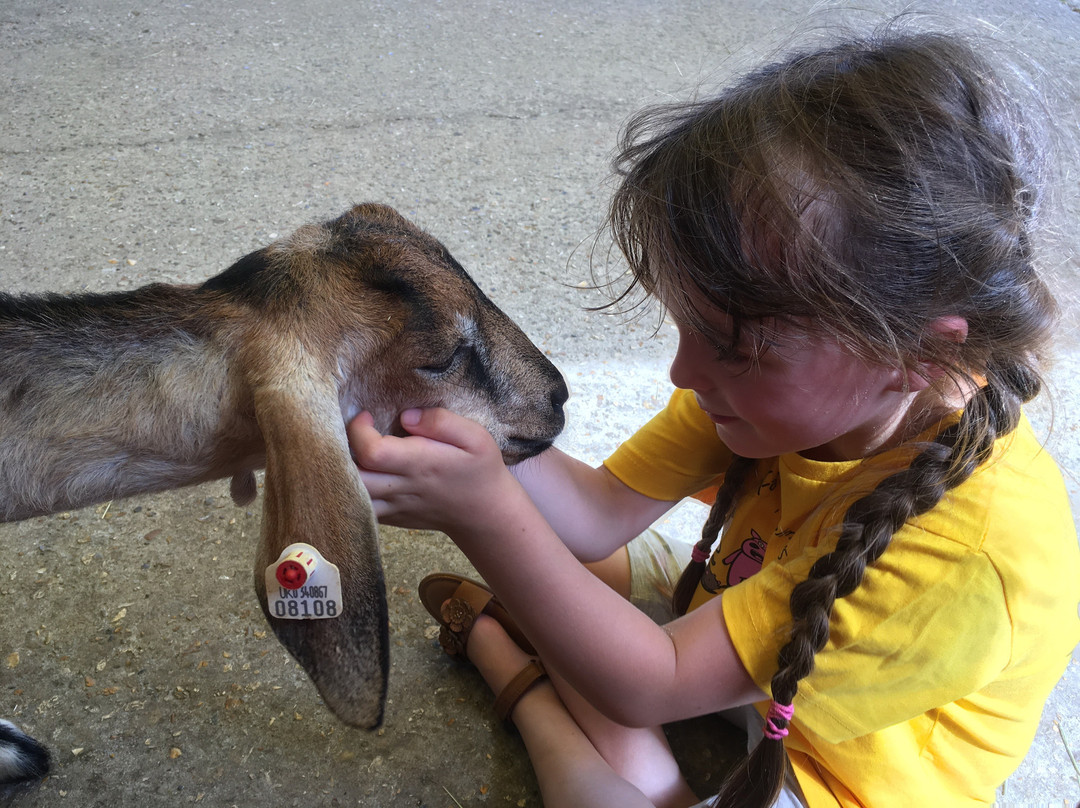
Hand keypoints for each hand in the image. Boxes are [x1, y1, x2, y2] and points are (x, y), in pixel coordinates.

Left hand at [347, 407, 521, 533]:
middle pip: (353, 477)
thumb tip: (406, 416)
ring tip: (348, 452)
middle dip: (340, 451)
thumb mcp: (475, 437)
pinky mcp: (392, 517)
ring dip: (342, 473)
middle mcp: (403, 488)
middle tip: (350, 433)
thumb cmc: (480, 470)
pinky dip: (351, 489)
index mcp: (420, 464)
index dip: (358, 431)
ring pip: (351, 496)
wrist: (485, 513)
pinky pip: (360, 507)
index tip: (365, 415)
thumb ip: (442, 422)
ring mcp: (395, 507)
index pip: (373, 452)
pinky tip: (358, 471)